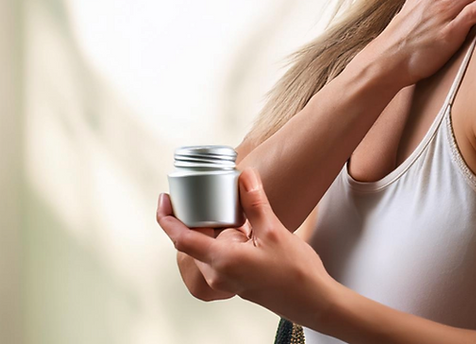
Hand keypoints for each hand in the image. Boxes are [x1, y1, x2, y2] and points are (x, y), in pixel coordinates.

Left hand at [156, 167, 335, 327]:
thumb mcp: (273, 230)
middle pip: (193, 240)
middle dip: (198, 216)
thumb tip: (244, 175)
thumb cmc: (295, 273)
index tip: (164, 200)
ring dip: (215, 227)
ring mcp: (226, 278)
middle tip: (206, 192)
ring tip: (233, 210)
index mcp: (222, 260)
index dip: (167, 218)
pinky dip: (225, 238)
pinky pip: (220, 254)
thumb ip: (254, 202)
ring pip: (208, 246)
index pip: (181, 238)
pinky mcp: (235, 279)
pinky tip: (243, 227)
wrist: (312, 300)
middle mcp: (218, 273)